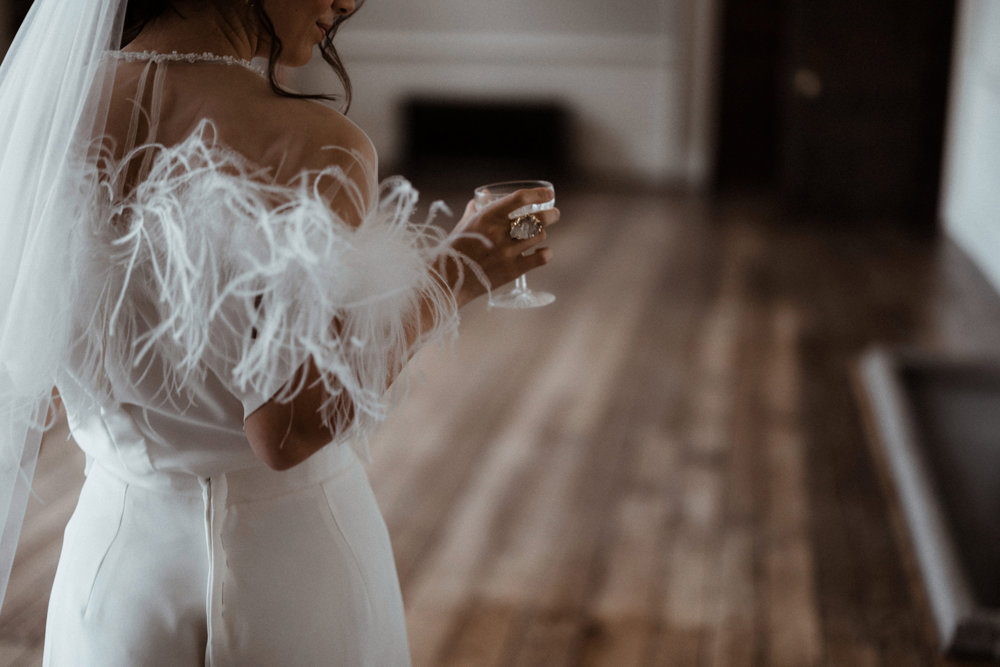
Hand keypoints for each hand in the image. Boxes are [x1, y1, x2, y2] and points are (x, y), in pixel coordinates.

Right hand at [445, 186, 559, 306]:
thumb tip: (486, 193)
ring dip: (542, 233)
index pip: (519, 199)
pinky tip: (543, 251)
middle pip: (536, 218)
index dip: (537, 194)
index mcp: (486, 217)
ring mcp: (507, 252)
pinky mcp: (512, 270)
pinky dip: (546, 253)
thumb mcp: (463, 223)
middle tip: (554, 213)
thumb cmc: (455, 249)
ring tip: (540, 233)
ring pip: (539, 236)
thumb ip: (477, 207)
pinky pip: (541, 258)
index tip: (548, 193)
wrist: (448, 280)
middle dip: (551, 214)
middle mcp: (499, 233)